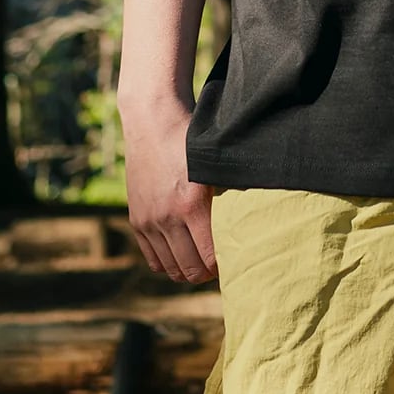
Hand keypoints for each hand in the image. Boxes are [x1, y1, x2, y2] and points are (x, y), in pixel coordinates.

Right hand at [121, 97, 217, 282]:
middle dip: (207, 274)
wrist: (153, 120)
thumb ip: (232, 188)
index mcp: (191, 205)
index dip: (224, 266)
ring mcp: (148, 221)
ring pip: (169, 268)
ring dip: (187, 270)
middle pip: (189, 269)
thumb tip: (257, 211)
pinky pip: (152, 258)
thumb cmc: (191, 137)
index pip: (210, 257)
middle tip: (220, 266)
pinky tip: (182, 254)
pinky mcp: (136, 219)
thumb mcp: (216, 161)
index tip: (235, 260)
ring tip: (202, 262)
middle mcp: (166, 218)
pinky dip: (167, 263)